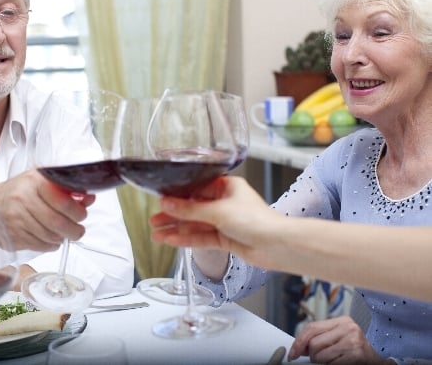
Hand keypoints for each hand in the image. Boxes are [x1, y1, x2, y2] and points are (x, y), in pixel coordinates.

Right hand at [0, 169, 95, 250]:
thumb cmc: (18, 193)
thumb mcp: (40, 182)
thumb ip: (65, 190)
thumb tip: (88, 199)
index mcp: (34, 182)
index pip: (62, 200)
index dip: (77, 211)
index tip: (82, 215)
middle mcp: (23, 200)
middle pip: (57, 222)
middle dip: (74, 229)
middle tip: (78, 230)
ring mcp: (17, 220)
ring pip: (49, 236)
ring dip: (62, 238)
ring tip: (64, 234)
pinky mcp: (13, 237)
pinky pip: (40, 246)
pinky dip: (50, 245)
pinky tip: (51, 239)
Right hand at [150, 176, 276, 261]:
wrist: (277, 245)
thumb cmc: (258, 221)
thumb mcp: (218, 211)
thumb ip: (190, 209)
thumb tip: (168, 203)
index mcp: (227, 187)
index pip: (195, 189)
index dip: (177, 196)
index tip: (161, 201)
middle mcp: (225, 202)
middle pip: (193, 208)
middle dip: (173, 215)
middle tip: (154, 220)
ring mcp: (225, 221)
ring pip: (195, 225)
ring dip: (177, 229)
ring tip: (157, 234)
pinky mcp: (225, 238)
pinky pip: (201, 237)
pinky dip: (187, 239)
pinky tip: (172, 240)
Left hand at [289, 316, 393, 363]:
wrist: (378, 361)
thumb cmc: (355, 350)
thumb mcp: (338, 338)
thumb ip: (320, 338)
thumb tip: (299, 347)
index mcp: (341, 320)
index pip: (312, 328)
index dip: (299, 341)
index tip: (293, 353)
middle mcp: (348, 327)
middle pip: (314, 343)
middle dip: (312, 355)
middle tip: (318, 359)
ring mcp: (353, 341)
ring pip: (320, 355)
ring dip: (321, 363)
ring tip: (332, 361)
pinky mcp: (357, 354)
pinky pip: (331, 364)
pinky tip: (340, 363)